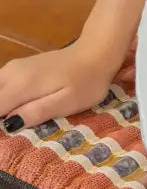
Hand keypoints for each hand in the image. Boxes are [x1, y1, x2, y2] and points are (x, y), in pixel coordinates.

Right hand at [0, 40, 123, 134]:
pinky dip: (6, 97)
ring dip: (3, 106)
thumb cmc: (87, 82)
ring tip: (22, 118)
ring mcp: (14, 67)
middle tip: (20, 126)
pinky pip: (2, 84)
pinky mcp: (20, 66)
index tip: (9, 135)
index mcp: (20, 85)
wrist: (96, 53)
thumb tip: (10, 124)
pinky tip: (22, 105)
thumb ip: (37, 112)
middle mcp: (10, 73)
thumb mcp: (68, 102)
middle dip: (0, 115)